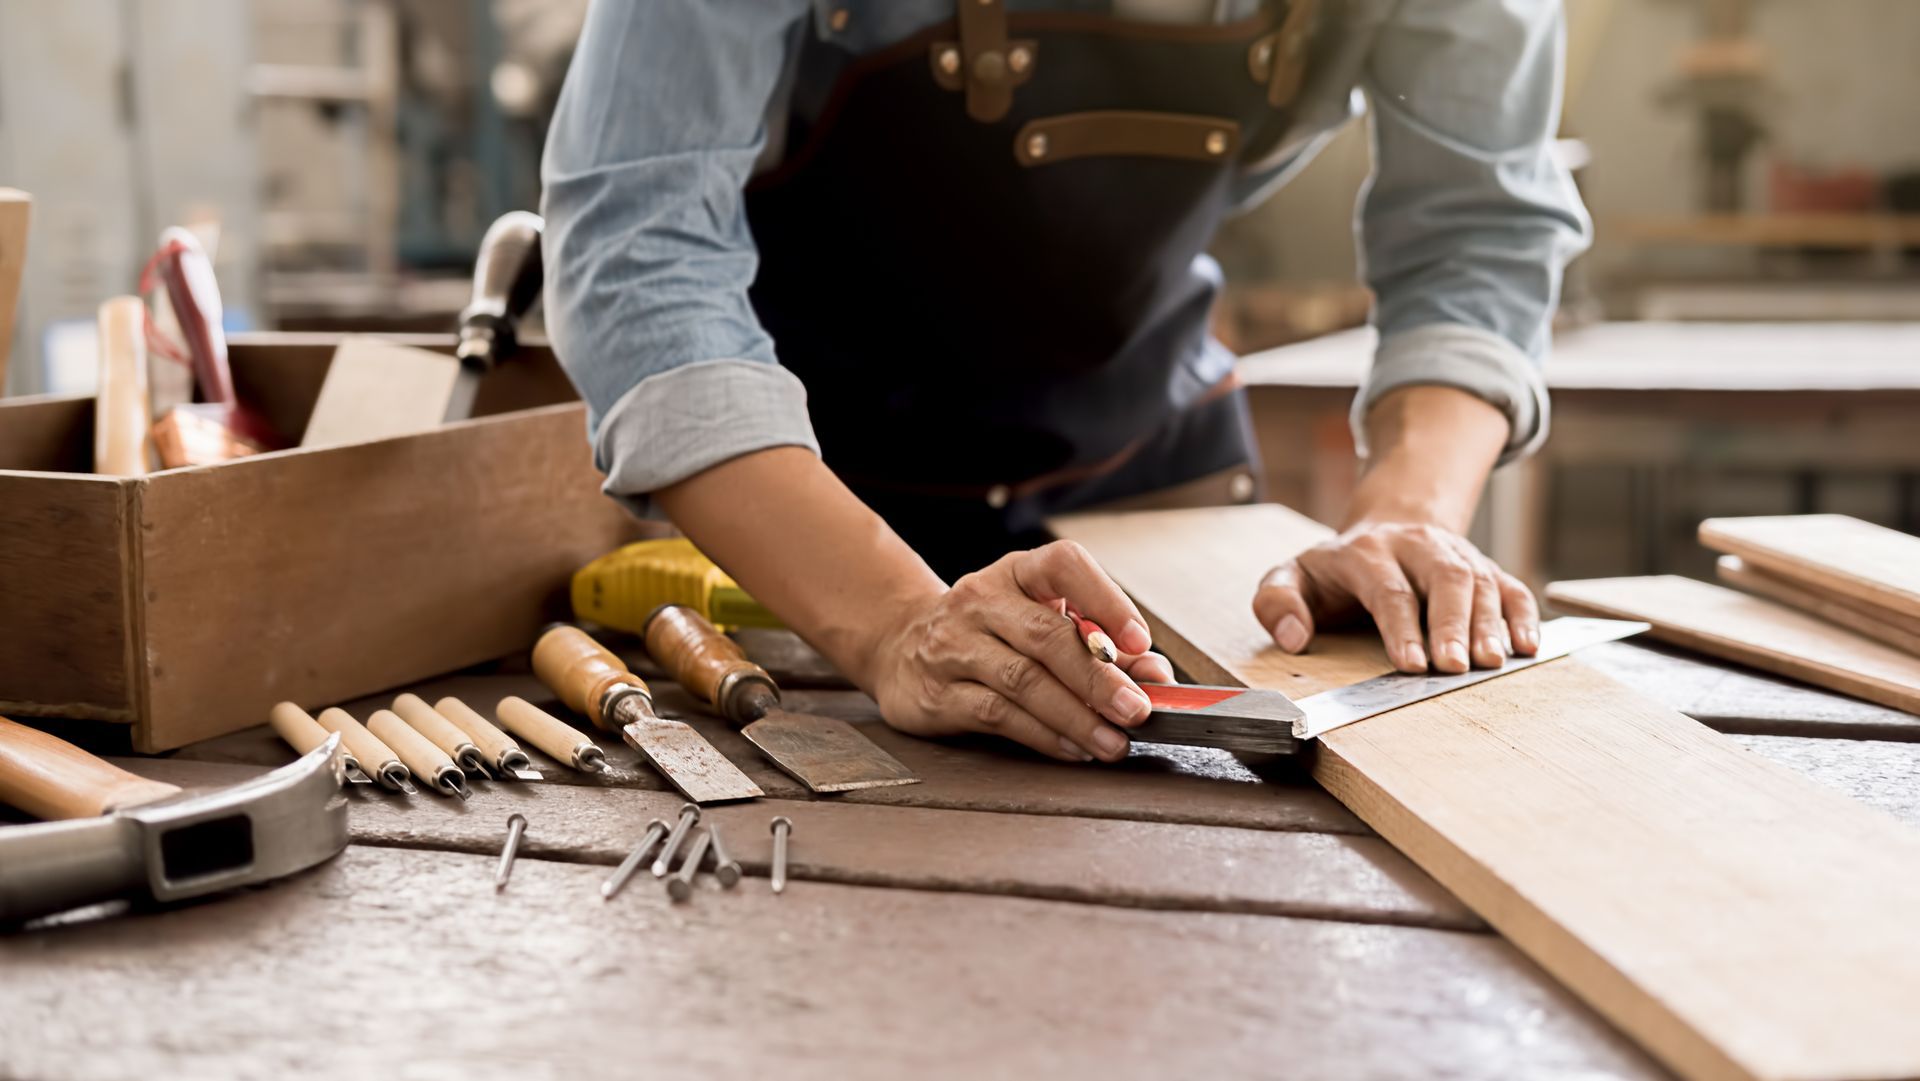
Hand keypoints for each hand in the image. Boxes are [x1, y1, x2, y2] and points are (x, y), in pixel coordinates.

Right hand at [866, 540, 1160, 761]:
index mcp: (1016, 573)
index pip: (1064, 565)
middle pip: (1046, 636)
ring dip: (1076, 716)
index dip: (1105, 599)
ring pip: (1023, 681)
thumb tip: (1154, 675)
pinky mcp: (937, 693)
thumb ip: (1100, 645)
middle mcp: (980, 601)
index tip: (1139, 640)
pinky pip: (998, 715)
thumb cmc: (987, 634)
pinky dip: (1043, 735)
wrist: (899, 647)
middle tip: (1136, 709)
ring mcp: (953, 646)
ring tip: (1113, 740)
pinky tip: (1073, 748)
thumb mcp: (1038, 620)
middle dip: (1099, 678)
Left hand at [1251, 520, 1538, 673]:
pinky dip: (1523, 614)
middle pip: (1444, 578)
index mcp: (1367, 551)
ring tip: (1491, 662)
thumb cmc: (1334, 572)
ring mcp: (1454, 554)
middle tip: (1457, 666)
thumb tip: (1293, 639)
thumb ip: (1277, 602)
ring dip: (1489, 623)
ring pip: (1479, 581)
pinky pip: (1509, 586)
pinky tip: (1528, 646)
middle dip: (1452, 623)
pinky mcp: (1483, 567)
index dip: (1402, 628)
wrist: (1383, 530)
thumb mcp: (1291, 578)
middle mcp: (1416, 546)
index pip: (1389, 590)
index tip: (1412, 665)